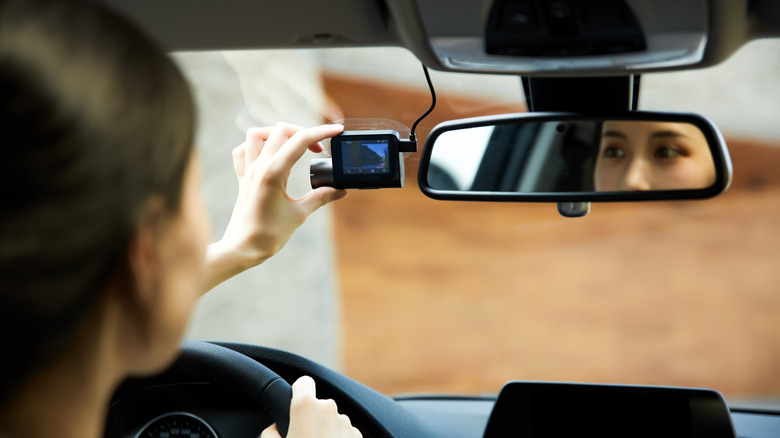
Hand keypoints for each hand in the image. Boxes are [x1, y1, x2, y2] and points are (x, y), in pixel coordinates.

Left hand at [204, 123, 346, 290]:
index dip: (321, 132)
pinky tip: (269, 155)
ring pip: (257, 134)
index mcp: (273, 172)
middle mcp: (259, 166)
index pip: (300, 140)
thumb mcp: (300, 214)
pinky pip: (243, 151)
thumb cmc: (268, 235)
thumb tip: (340, 190)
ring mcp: (248, 171)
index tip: (337, 131)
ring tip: (293, 145)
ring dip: (277, 133)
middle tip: (319, 149)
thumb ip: (321, 198)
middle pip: (281, 130)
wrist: (242, 248)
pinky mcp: (243, 179)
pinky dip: (256, 146)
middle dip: (304, 132)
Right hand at [260, 376, 361, 437]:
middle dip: (312, 419)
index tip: (294, 403)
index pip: (304, 382)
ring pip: (333, 420)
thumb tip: (275, 427)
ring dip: (326, 431)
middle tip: (303, 437)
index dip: (298, 391)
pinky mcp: (358, 436)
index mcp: (306, 406)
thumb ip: (271, 430)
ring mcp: (346, 422)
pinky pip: (345, 432)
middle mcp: (328, 408)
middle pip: (319, 405)